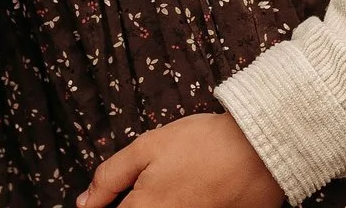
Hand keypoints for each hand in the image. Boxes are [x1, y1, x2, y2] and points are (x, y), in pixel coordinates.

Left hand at [79, 113, 282, 207]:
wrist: (260, 151)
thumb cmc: (204, 144)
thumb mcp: (147, 148)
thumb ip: (110, 177)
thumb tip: (84, 204)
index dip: (104, 207)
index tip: (111, 199)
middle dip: (134, 204)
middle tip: (153, 186)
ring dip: (160, 204)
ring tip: (178, 183)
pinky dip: (185, 205)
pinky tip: (193, 191)